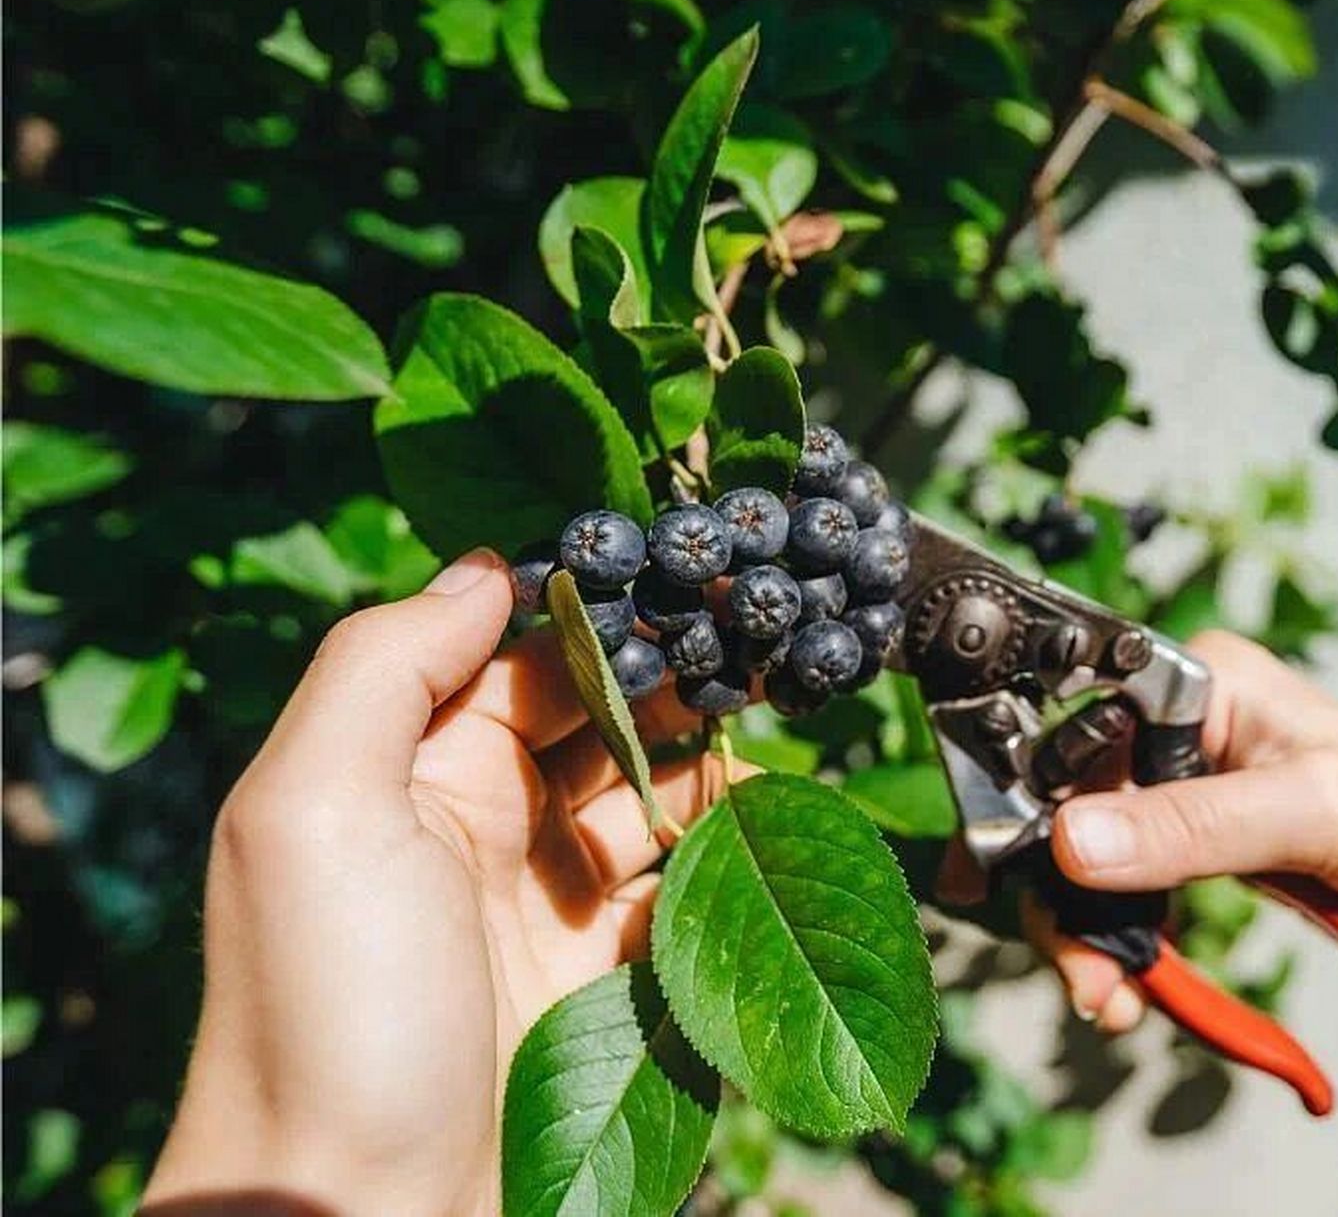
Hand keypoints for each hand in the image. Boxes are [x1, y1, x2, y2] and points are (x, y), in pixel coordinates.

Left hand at [143, 549, 740, 1215]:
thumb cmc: (328, 1017)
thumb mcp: (312, 813)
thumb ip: (386, 666)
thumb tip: (491, 566)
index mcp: (399, 768)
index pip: (513, 653)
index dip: (600, 611)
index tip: (693, 571)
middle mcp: (469, 823)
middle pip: (592, 719)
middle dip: (670, 682)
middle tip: (759, 648)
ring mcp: (540, 905)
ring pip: (646, 801)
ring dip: (709, 771)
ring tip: (778, 743)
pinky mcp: (601, 980)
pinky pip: (677, 894)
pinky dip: (725, 862)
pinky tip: (772, 840)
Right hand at [1032, 630, 1337, 1139]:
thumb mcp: (1309, 814)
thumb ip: (1189, 826)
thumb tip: (1069, 844)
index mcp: (1195, 680)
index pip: (1074, 727)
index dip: (1032, 800)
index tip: (1008, 871)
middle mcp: (1171, 725)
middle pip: (1062, 803)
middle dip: (1061, 895)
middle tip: (1081, 973)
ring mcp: (1171, 785)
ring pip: (1077, 857)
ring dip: (1083, 932)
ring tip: (1107, 997)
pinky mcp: (1177, 840)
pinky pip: (1114, 889)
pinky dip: (1109, 942)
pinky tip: (1122, 986)